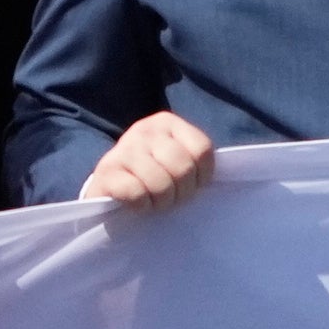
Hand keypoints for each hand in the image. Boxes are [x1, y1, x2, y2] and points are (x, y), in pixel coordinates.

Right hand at [83, 110, 214, 207]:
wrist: (106, 187)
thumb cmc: (150, 174)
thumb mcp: (173, 158)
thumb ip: (192, 158)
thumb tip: (223, 175)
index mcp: (167, 122)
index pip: (202, 149)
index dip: (204, 175)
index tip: (196, 186)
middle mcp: (144, 130)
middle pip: (183, 167)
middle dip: (183, 192)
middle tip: (174, 200)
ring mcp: (123, 149)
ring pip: (161, 182)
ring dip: (162, 201)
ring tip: (157, 203)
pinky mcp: (105, 173)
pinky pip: (136, 193)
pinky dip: (142, 206)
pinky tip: (139, 204)